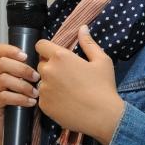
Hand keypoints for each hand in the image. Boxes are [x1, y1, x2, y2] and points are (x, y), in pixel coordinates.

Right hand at [0, 43, 39, 144]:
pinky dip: (19, 98)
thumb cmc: (23, 104)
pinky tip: (30, 102)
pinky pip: (3, 96)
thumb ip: (32, 71)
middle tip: (37, 77)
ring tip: (36, 92)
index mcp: (0, 68)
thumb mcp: (28, 84)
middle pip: (2, 63)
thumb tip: (48, 58)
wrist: (13, 129)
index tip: (26, 56)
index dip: (11, 50)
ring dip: (22, 85)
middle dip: (22, 69)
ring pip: (3, 79)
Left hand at [34, 26, 124, 144]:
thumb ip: (88, 43)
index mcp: (60, 57)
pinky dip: (50, 98)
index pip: (40, 45)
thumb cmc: (104, 86)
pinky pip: (42, 97)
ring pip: (41, 81)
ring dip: (49, 83)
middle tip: (66, 76)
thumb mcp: (101, 61)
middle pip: (41, 63)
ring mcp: (44, 89)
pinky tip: (65, 102)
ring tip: (67, 91)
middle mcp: (48, 71)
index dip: (47, 49)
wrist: (103, 116)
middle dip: (50, 67)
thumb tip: (82, 28)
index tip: (56, 56)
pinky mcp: (43, 104)